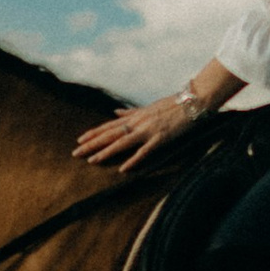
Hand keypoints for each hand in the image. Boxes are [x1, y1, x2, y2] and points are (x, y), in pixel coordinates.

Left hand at [74, 91, 198, 171]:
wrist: (194, 101)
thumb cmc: (173, 104)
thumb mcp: (149, 107)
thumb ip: (131, 112)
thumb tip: (115, 112)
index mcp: (135, 116)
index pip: (109, 126)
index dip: (93, 133)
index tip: (79, 140)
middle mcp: (138, 122)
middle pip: (110, 134)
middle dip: (92, 144)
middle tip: (75, 153)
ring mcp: (149, 130)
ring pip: (122, 142)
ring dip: (106, 152)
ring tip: (92, 161)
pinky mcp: (161, 138)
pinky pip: (144, 151)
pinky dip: (133, 160)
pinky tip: (123, 169)